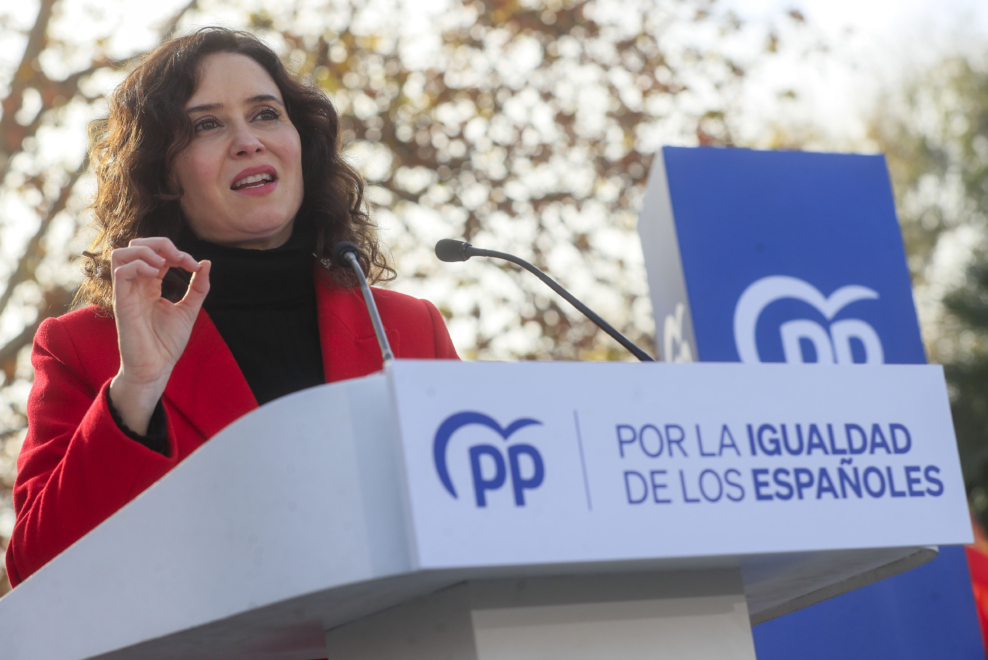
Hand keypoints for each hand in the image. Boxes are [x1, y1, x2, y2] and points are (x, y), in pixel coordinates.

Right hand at [108, 237, 210, 434]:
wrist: (156, 368)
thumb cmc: (167, 343)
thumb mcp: (189, 310)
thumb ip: (198, 287)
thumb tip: (206, 262)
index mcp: (150, 286)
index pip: (155, 253)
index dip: (176, 251)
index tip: (194, 265)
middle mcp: (136, 286)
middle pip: (135, 246)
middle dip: (160, 244)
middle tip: (180, 259)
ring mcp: (127, 293)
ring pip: (122, 254)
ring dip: (146, 251)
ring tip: (165, 264)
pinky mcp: (121, 303)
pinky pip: (120, 272)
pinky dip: (139, 265)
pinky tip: (156, 274)